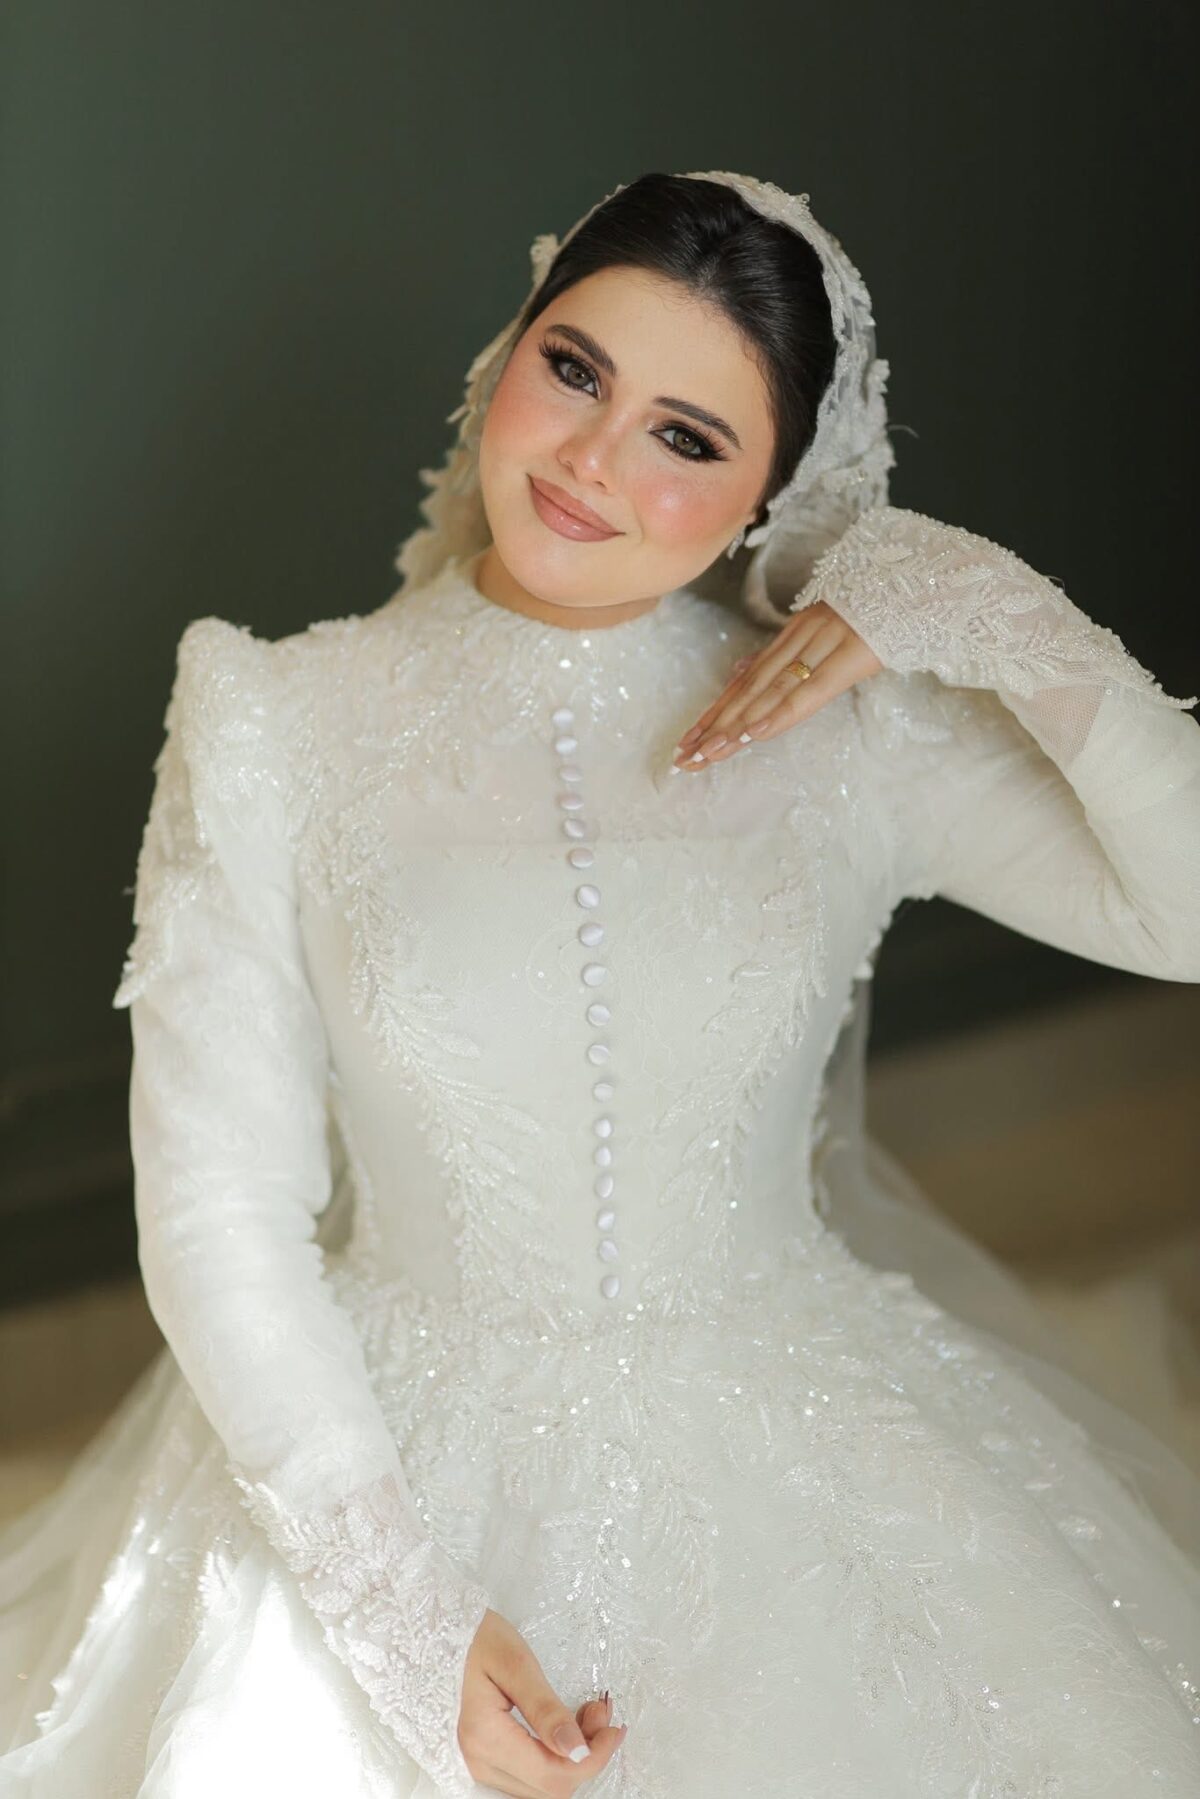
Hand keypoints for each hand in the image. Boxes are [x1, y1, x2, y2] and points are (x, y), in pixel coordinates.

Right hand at [459, 1608, 626, 1795]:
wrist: (440, 1632)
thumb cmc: (475, 1638)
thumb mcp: (516, 1663)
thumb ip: (546, 1710)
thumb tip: (579, 1752)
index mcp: (486, 1738)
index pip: (554, 1776)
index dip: (593, 1757)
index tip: (613, 1726)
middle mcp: (479, 1763)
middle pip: (551, 1788)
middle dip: (587, 1754)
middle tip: (598, 1711)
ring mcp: (478, 1765)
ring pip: (542, 1786)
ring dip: (573, 1756)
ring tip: (584, 1713)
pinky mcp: (484, 1759)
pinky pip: (529, 1775)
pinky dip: (555, 1756)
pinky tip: (564, 1727)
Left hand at [671, 600, 882, 768]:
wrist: (922, 581)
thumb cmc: (881, 611)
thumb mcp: (828, 631)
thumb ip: (786, 654)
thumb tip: (741, 672)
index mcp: (794, 634)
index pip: (746, 680)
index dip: (715, 712)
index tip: (690, 740)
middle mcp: (801, 636)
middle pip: (750, 689)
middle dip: (715, 726)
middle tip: (686, 758)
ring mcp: (825, 641)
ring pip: (771, 691)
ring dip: (738, 725)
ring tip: (709, 754)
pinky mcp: (852, 653)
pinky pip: (811, 688)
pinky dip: (781, 711)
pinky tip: (756, 732)